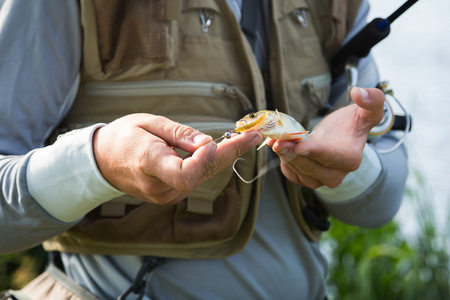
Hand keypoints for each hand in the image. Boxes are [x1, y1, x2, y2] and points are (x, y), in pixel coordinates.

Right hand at [92, 113, 261, 204]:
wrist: (103, 161)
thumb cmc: (124, 136)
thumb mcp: (149, 123)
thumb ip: (180, 134)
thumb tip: (208, 143)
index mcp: (150, 163)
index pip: (186, 174)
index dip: (204, 160)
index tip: (214, 141)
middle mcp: (159, 185)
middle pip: (202, 174)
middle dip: (231, 153)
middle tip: (254, 134)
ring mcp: (164, 194)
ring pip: (202, 177)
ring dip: (221, 158)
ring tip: (240, 138)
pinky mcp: (169, 195)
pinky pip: (195, 179)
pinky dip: (207, 164)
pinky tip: (215, 150)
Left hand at [269, 87, 384, 188]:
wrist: (342, 135)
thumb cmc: (355, 122)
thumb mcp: (369, 110)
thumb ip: (372, 100)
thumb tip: (358, 92)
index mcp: (351, 158)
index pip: (332, 157)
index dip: (315, 152)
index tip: (299, 145)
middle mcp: (336, 174)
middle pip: (311, 167)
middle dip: (293, 154)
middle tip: (278, 140)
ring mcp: (320, 179)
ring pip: (298, 171)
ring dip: (284, 155)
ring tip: (274, 139)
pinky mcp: (306, 178)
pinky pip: (291, 173)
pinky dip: (281, 159)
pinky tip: (275, 144)